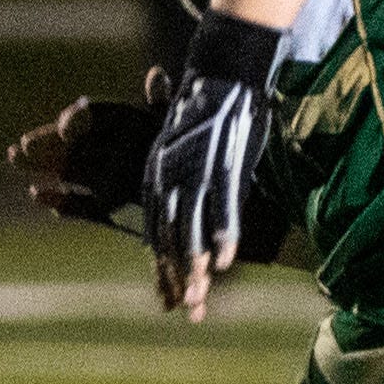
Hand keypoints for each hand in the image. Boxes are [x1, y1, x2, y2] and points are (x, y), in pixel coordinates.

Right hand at [8, 69, 170, 233]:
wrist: (196, 190)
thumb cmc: (185, 149)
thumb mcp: (174, 124)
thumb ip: (161, 103)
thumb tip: (157, 75)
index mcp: (117, 126)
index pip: (87, 118)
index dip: (74, 121)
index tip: (67, 128)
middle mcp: (103, 149)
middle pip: (67, 144)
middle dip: (45, 143)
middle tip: (24, 145)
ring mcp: (100, 179)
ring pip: (65, 169)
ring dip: (39, 164)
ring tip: (14, 157)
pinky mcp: (105, 208)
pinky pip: (79, 204)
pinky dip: (60, 201)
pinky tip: (38, 194)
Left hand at [143, 11, 283, 319]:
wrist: (221, 74)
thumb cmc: (203, 112)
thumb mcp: (177, 148)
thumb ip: (174, 184)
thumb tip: (182, 212)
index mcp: (157, 176)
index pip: (158, 233)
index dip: (163, 268)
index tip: (168, 300)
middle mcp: (169, 178)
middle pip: (172, 238)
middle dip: (178, 277)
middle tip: (184, 309)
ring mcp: (195, 172)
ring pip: (192, 228)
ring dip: (197, 265)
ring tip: (200, 295)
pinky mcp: (221, 163)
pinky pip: (221, 207)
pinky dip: (222, 235)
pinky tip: (226, 262)